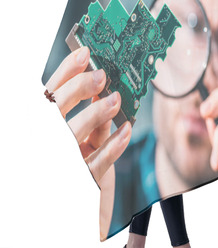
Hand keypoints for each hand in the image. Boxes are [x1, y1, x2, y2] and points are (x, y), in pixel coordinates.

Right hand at [44, 46, 131, 238]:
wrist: (74, 214)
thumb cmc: (77, 168)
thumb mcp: (81, 139)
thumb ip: (88, 118)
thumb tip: (104, 91)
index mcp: (41, 129)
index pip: (48, 95)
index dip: (65, 71)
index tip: (85, 53)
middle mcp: (43, 144)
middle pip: (54, 110)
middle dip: (78, 88)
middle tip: (102, 76)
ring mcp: (58, 165)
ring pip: (70, 134)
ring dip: (95, 114)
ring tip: (115, 100)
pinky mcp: (77, 185)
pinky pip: (95, 164)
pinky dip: (113, 145)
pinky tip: (127, 131)